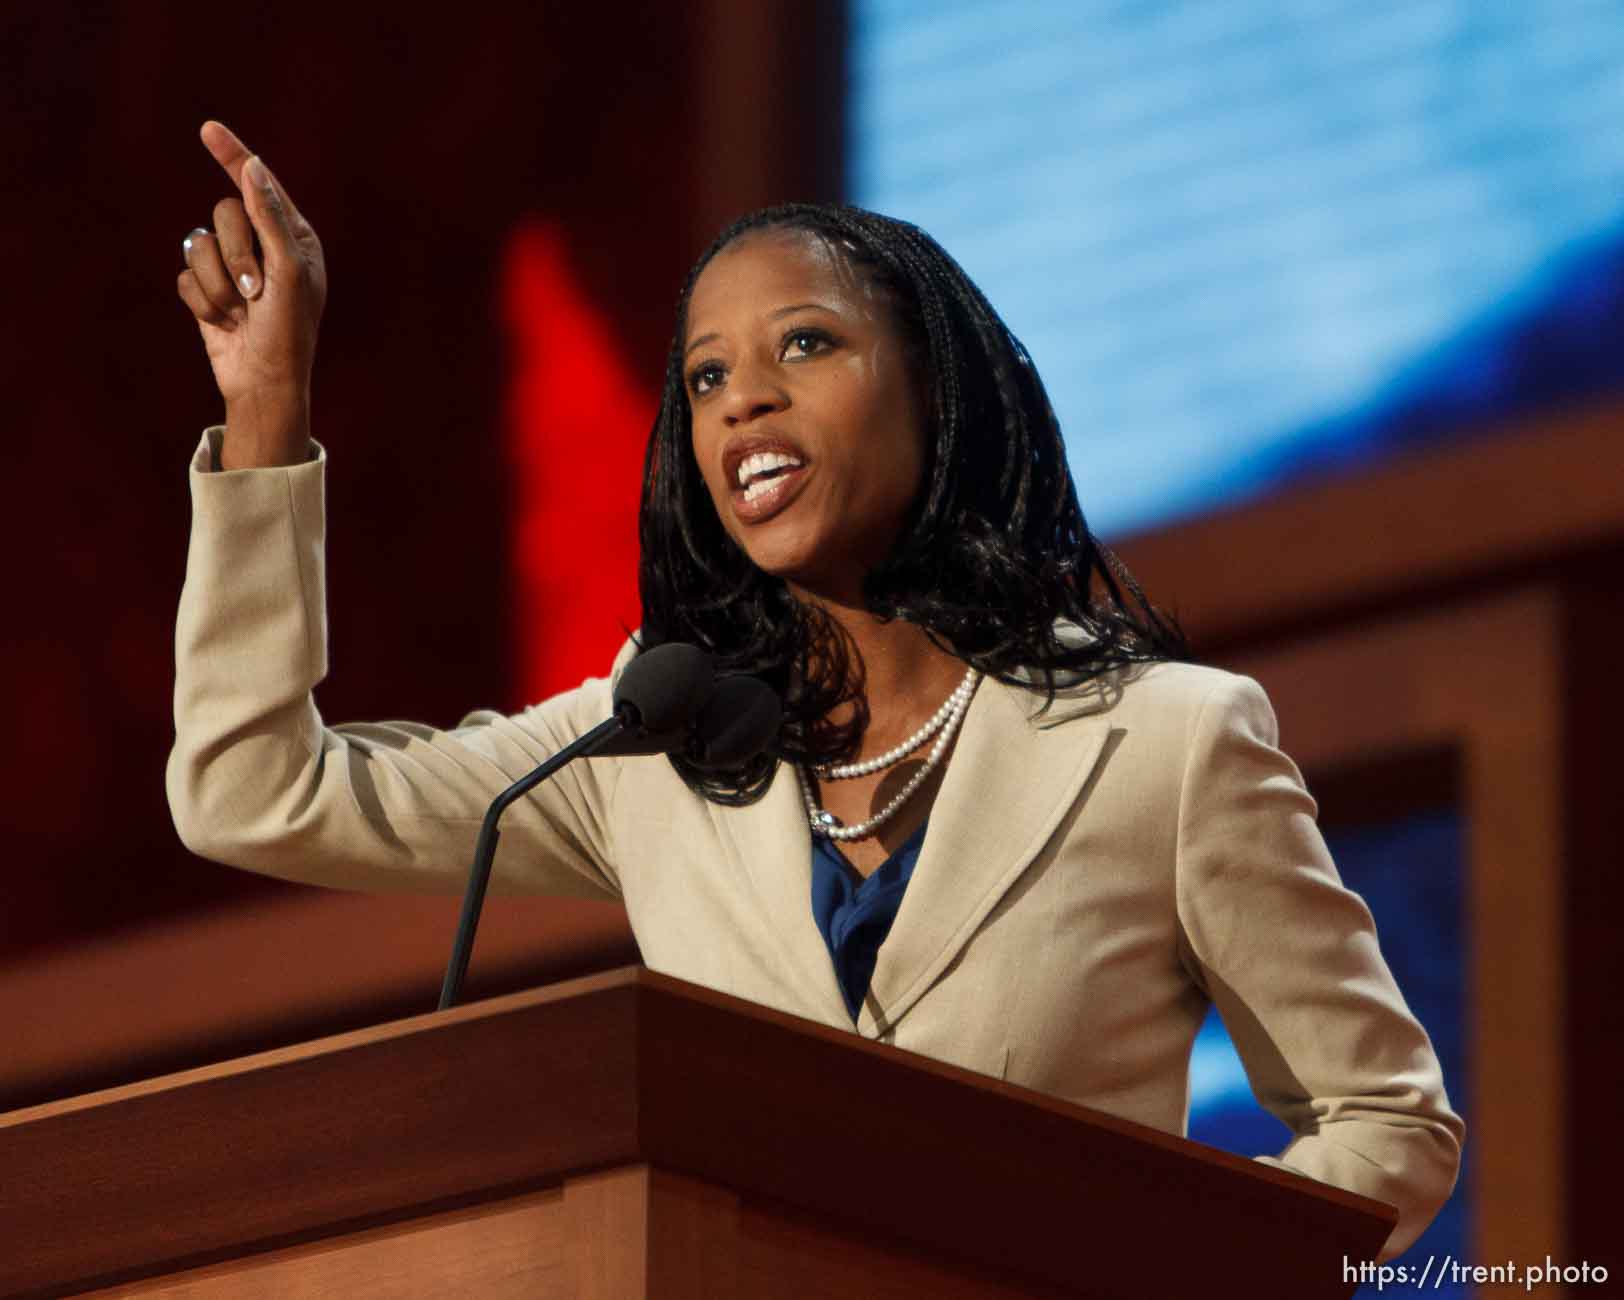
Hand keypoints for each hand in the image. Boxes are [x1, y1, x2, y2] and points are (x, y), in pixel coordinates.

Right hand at [177, 121, 326, 466]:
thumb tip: (254, 168)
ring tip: (241, 312)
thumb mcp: (289, 271)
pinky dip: (202, 303)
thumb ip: (271, 218)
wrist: (264, 383)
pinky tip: (223, 324)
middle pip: (224, 214)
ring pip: (198, 244)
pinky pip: (185, 275)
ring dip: (218, 284)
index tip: (209, 129)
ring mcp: (232, 268)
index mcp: (293, 237)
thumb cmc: (289, 330)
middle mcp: (262, 246)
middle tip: (255, 291)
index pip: (260, 186)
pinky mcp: (206, 290)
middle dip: (235, 254)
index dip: (234, 157)